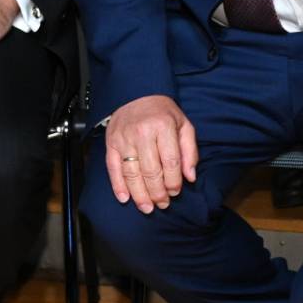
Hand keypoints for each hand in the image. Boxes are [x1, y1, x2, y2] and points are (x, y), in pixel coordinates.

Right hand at [104, 94, 197, 212]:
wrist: (136, 94)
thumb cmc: (162, 112)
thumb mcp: (183, 125)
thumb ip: (190, 151)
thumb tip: (190, 177)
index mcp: (163, 126)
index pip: (170, 162)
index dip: (174, 181)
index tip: (175, 192)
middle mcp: (142, 133)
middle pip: (151, 171)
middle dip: (158, 193)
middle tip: (163, 204)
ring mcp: (124, 139)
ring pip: (132, 174)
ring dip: (140, 195)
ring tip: (147, 207)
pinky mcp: (111, 144)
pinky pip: (113, 169)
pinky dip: (118, 186)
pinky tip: (125, 198)